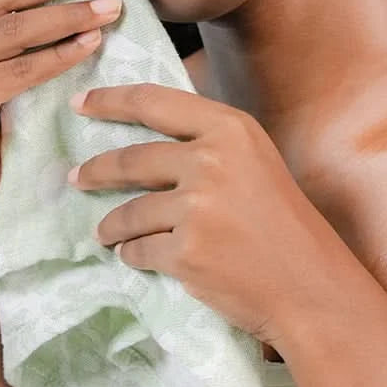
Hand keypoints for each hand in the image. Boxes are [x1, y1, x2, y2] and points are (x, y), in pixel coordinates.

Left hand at [67, 83, 338, 352]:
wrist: (310, 286)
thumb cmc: (284, 224)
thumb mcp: (255, 161)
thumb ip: (209, 144)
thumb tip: (149, 139)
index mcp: (230, 129)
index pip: (153, 102)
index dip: (110, 100)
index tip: (80, 103)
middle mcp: (211, 160)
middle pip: (132, 159)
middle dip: (96, 170)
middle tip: (77, 177)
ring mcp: (196, 207)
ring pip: (130, 212)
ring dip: (111, 225)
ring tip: (105, 232)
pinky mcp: (185, 252)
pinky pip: (139, 250)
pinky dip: (132, 255)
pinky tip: (134, 256)